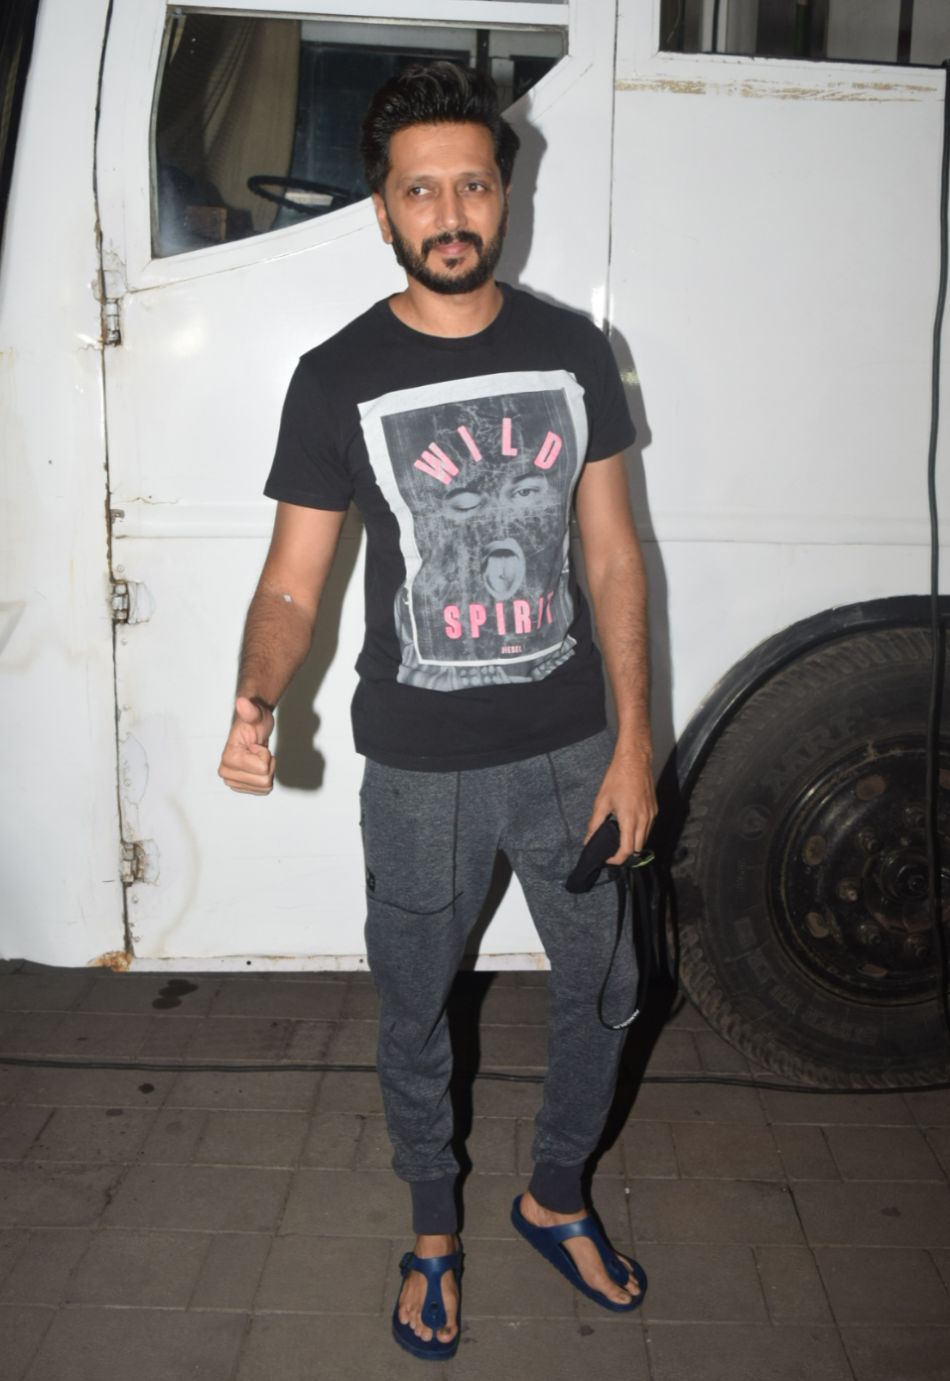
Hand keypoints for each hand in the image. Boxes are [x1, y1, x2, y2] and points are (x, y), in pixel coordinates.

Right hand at [218, 695, 275, 794]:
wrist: (253, 726)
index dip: (264, 755)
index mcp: (228, 758)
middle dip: (267, 764)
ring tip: (258, 757)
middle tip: (257, 751)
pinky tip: (258, 765)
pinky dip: (265, 777)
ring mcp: (233, 781)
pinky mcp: (241, 787)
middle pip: (264, 781)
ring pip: (264, 787)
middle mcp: (226, 773)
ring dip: (266, 771)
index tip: (255, 745)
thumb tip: (242, 702)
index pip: (262, 769)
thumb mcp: (255, 714)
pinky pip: (263, 791)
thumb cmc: (253, 721)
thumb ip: (249, 711)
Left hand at [585, 744, 656, 863]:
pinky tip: (628, 826)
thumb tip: (588, 839)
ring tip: (618, 839)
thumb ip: (595, 823)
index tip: (608, 859)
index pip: (627, 850)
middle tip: (612, 851)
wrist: (635, 760)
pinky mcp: (655, 809)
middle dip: (625, 853)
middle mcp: (644, 820)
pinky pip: (648, 828)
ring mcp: (652, 815)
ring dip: (633, 843)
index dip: (617, 859)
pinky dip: (639, 833)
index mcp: (630, 819)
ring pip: (644, 839)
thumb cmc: (617, 778)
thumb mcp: (602, 801)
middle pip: (637, 848)